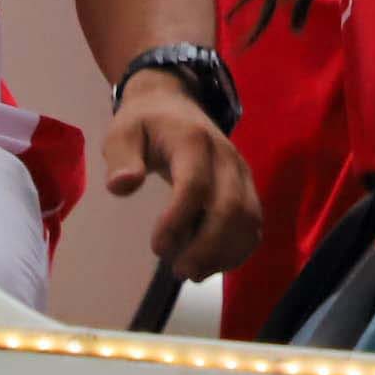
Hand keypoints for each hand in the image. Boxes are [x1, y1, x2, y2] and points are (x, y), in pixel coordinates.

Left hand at [109, 68, 263, 278]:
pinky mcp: (247, 187)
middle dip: (208, 246)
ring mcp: (240, 173)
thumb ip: (121, 158)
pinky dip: (238, 249)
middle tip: (179, 270)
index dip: (179, 220)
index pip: (195, 184)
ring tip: (193, 272)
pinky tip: (211, 264)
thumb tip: (121, 186)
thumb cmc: (145, 124)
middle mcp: (226, 158)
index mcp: (194, 142)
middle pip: (231, 207)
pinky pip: (253, 223)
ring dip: (225, 252)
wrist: (174, 103)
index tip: (156, 247)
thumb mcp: (122, 133)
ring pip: (249, 218)